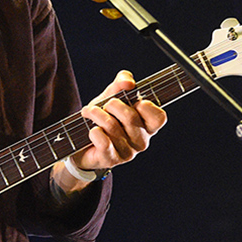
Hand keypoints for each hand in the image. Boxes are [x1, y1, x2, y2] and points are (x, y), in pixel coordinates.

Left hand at [59, 70, 166, 186]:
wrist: (82, 142)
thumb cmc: (103, 118)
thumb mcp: (111, 97)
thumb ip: (121, 84)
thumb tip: (128, 81)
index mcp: (147, 125)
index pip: (159, 117)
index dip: (147, 107)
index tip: (135, 101)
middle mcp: (141, 141)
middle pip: (131, 117)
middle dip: (112, 105)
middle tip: (104, 104)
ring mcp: (127, 152)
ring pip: (113, 127)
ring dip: (97, 115)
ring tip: (90, 112)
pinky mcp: (111, 160)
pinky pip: (104, 142)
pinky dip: (95, 132)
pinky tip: (92, 131)